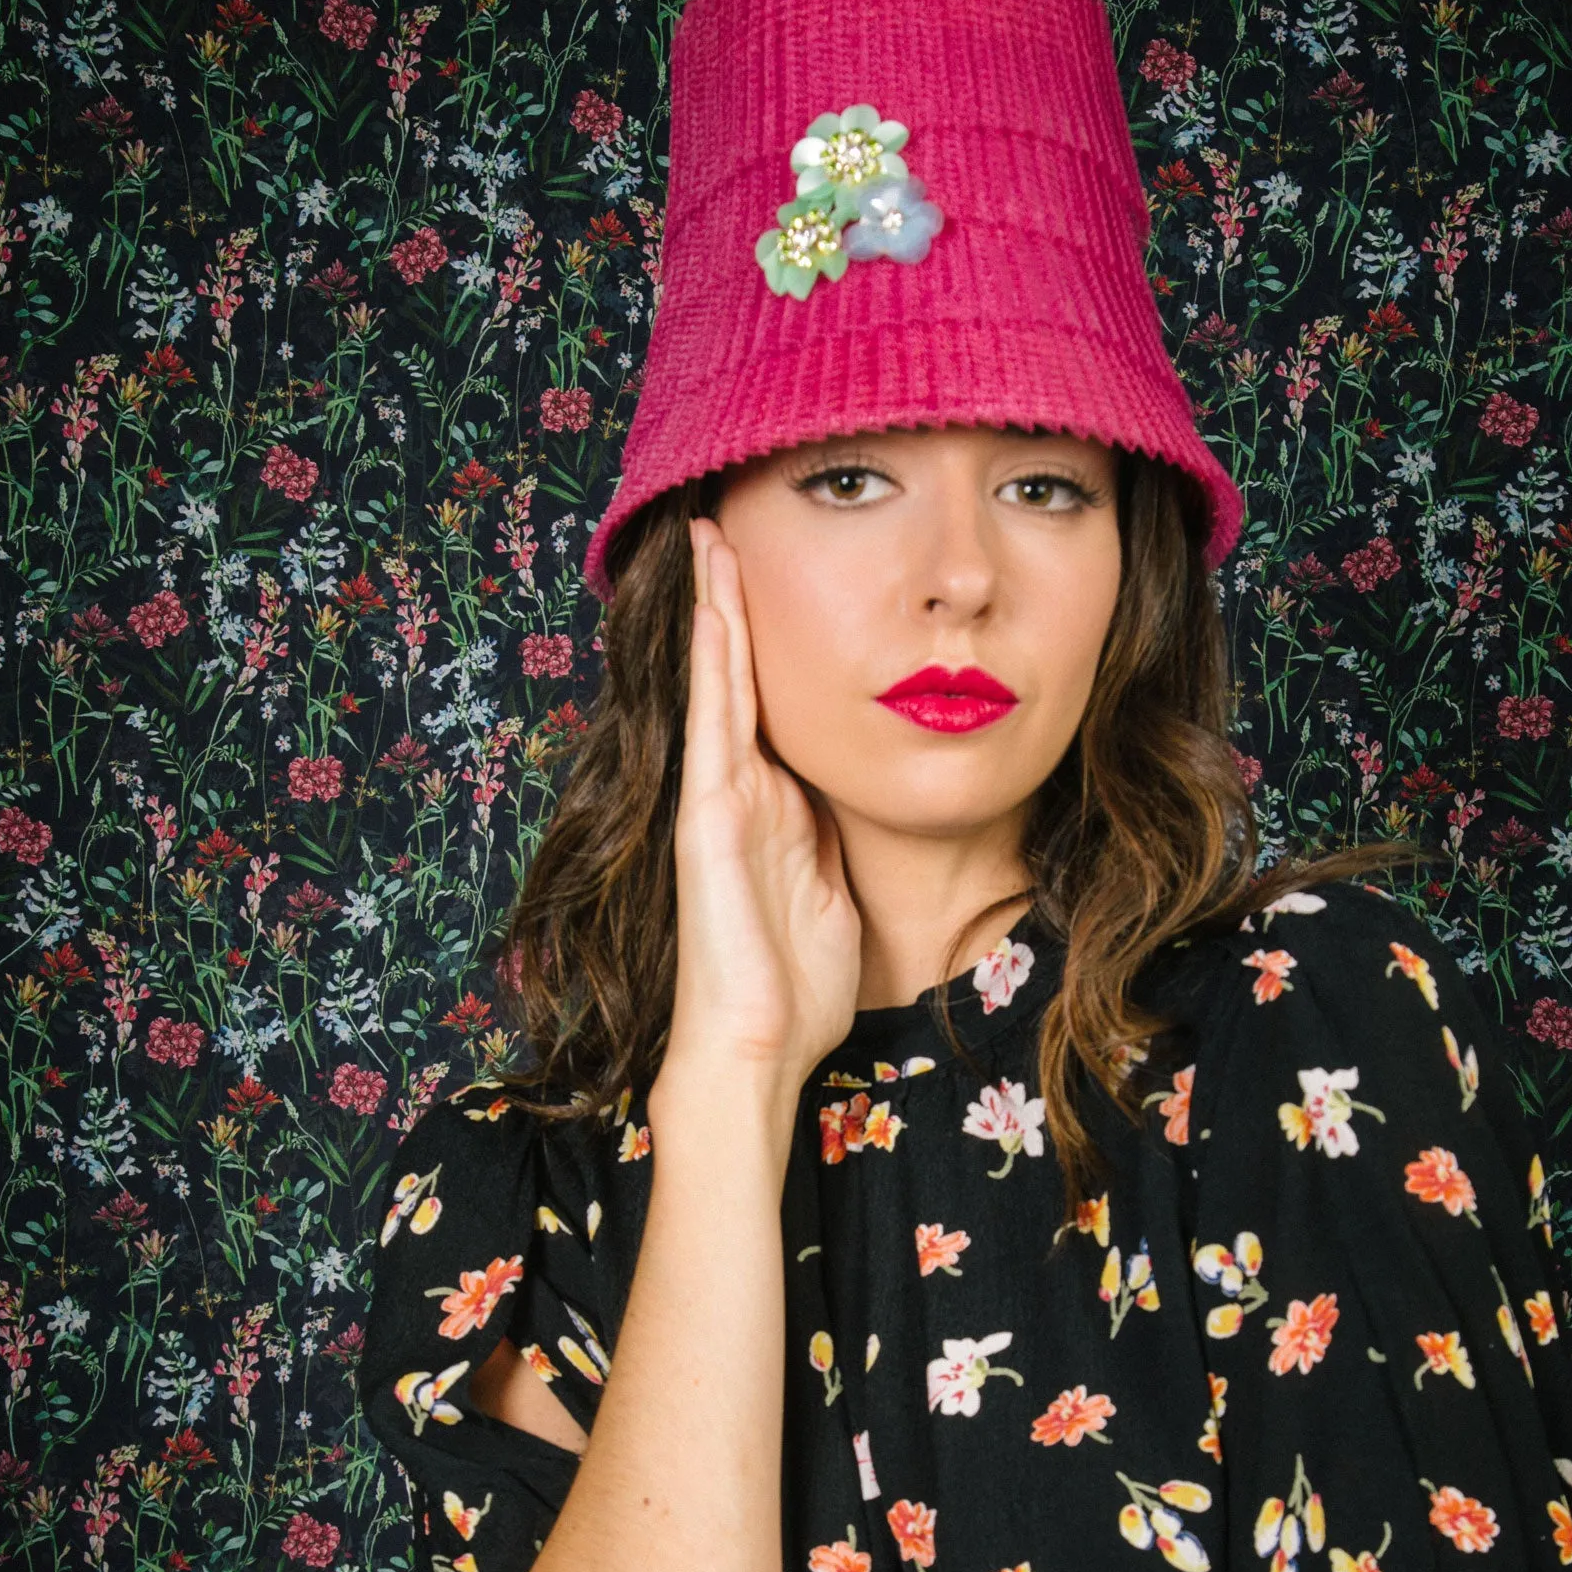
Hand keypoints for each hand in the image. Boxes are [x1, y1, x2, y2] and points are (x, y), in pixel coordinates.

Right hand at [661, 518, 861, 1092]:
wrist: (755, 1048)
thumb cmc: (795, 989)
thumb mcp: (834, 889)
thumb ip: (835, 836)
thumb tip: (862, 791)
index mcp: (771, 809)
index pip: (768, 704)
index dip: (770, 640)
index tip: (775, 575)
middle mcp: (737, 795)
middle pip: (737, 677)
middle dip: (731, 602)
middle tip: (724, 523)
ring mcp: (717, 803)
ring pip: (720, 684)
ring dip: (717, 608)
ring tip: (713, 535)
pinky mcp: (709, 820)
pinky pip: (716, 724)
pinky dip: (716, 663)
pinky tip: (719, 607)